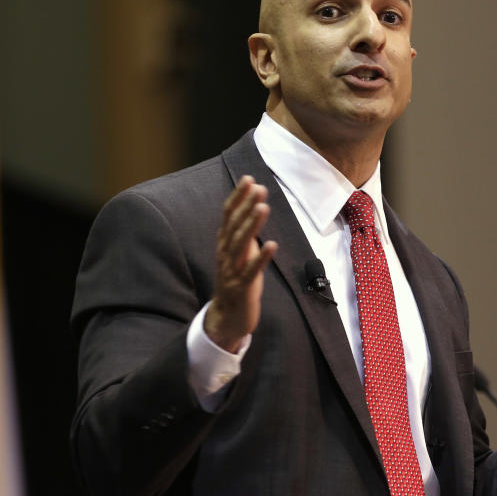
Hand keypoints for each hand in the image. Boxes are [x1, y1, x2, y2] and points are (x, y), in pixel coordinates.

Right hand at [205, 176, 277, 352]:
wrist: (226, 317)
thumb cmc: (236, 281)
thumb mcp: (239, 254)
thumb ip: (244, 232)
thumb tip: (255, 205)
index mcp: (224, 244)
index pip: (229, 216)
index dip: (238, 197)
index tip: (249, 179)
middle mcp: (225, 254)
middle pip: (234, 226)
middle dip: (246, 206)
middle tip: (258, 187)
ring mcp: (232, 271)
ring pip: (240, 245)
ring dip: (252, 225)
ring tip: (263, 207)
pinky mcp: (241, 287)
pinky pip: (251, 271)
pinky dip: (261, 257)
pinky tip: (272, 244)